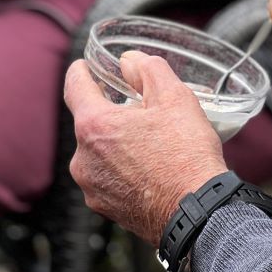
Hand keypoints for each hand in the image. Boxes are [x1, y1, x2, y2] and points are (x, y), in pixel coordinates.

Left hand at [66, 53, 225, 243]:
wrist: (196, 210)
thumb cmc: (185, 153)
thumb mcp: (173, 95)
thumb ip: (146, 68)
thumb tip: (128, 61)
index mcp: (94, 126)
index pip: (75, 86)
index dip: (81, 71)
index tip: (85, 66)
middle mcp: (83, 159)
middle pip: (91, 120)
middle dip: (112, 111)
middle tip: (142, 108)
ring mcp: (92, 187)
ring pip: (99, 150)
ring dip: (118, 140)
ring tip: (151, 141)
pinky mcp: (105, 207)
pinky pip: (107, 175)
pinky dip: (122, 166)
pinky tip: (149, 165)